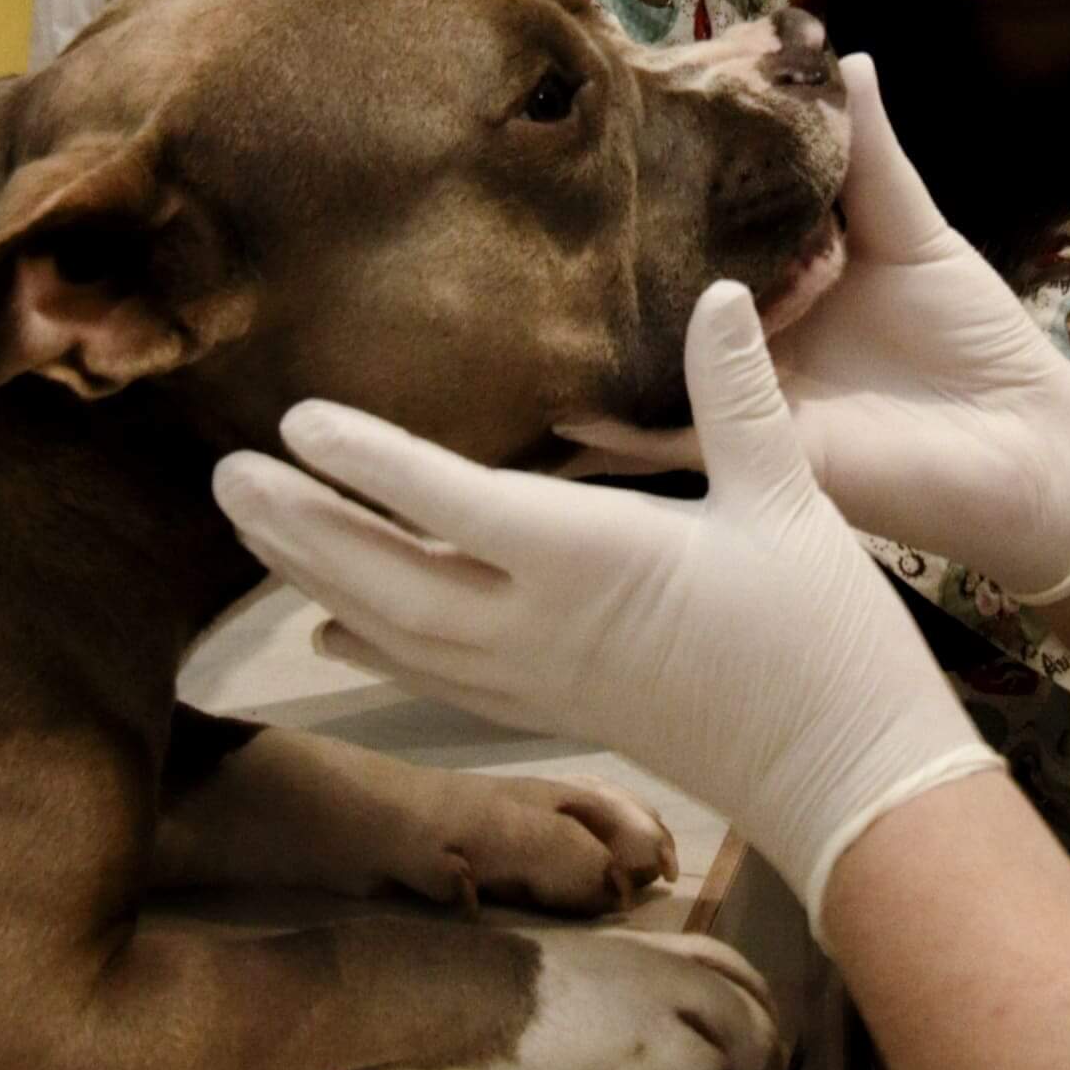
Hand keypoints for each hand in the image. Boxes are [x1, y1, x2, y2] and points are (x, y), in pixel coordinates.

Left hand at [218, 282, 1009, 927]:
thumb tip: (720, 290)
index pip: (452, 506)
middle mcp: (542, 629)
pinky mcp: (552, 710)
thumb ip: (736, 396)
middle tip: (222, 475)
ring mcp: (539, 680)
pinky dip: (371, 644)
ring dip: (316, 579)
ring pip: (395, 630)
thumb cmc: (824, 638)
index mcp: (594, 563)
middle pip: (388, 577)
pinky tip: (325, 624)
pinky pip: (434, 677)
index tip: (298, 421)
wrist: (848, 779)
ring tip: (249, 528)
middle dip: (301, 528)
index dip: (370, 463)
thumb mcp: (791, 500)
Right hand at [573, 59, 1069, 604]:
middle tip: (526, 209)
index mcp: (774, 277)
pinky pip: (673, 441)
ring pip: (646, 365)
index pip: (699, 225)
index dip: (656, 187)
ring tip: (518, 299)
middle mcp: (743, 335)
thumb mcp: (912, 228)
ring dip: (593, 341)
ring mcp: (741, 395)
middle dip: (602, 261)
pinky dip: (619, 428)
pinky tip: (563, 399)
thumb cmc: (977, 338)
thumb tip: (845, 54)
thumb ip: (869, 154)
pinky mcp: (756, 451)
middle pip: (657, 293)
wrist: (1028, 446)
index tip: (596, 134)